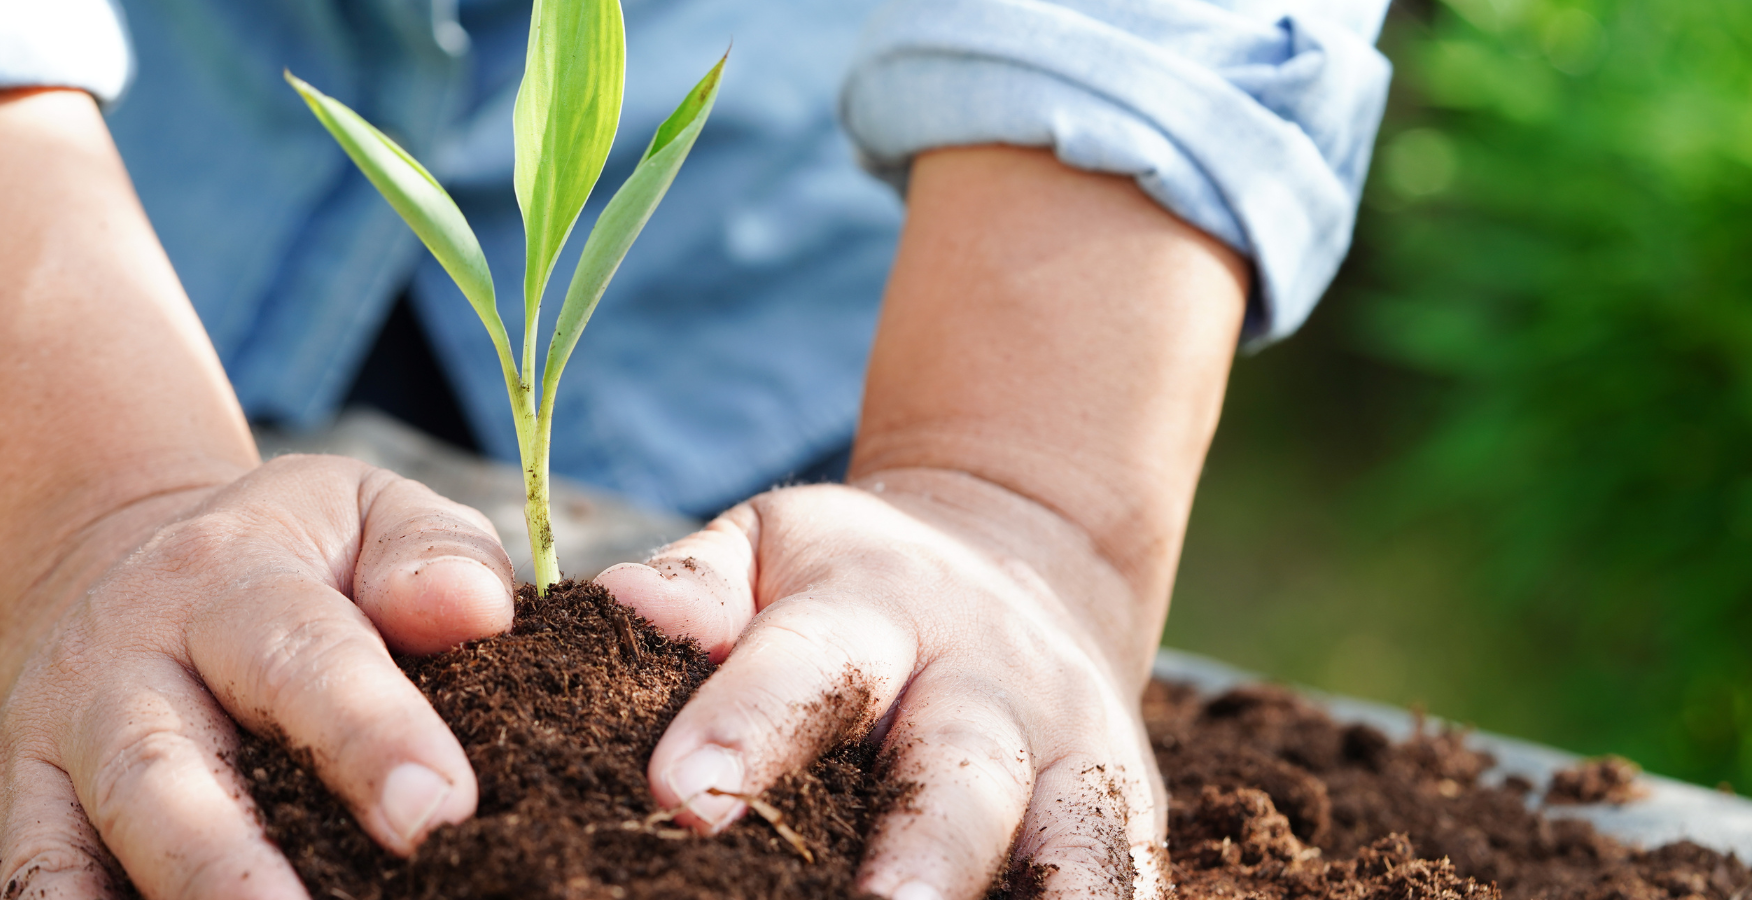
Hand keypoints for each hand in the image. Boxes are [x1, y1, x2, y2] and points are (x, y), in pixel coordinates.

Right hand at [0, 455, 515, 898]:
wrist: (129, 564)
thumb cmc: (299, 561)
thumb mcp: (370, 514)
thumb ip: (436, 553)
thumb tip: (469, 611)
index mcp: (225, 580)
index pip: (299, 656)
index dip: (368, 736)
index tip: (437, 810)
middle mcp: (115, 665)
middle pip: (159, 778)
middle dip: (233, 873)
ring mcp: (47, 750)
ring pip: (62, 858)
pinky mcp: (0, 818)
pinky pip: (11, 895)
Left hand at [599, 469, 1165, 898]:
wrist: (1027, 553)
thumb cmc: (851, 579)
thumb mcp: (770, 547)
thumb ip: (697, 585)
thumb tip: (622, 605)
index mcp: (876, 609)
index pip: (807, 665)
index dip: (746, 727)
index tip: (681, 795)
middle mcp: (987, 682)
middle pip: (959, 769)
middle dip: (922, 852)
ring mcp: (1073, 749)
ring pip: (1073, 837)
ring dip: (1045, 898)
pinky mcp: (1130, 808)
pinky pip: (1128, 876)